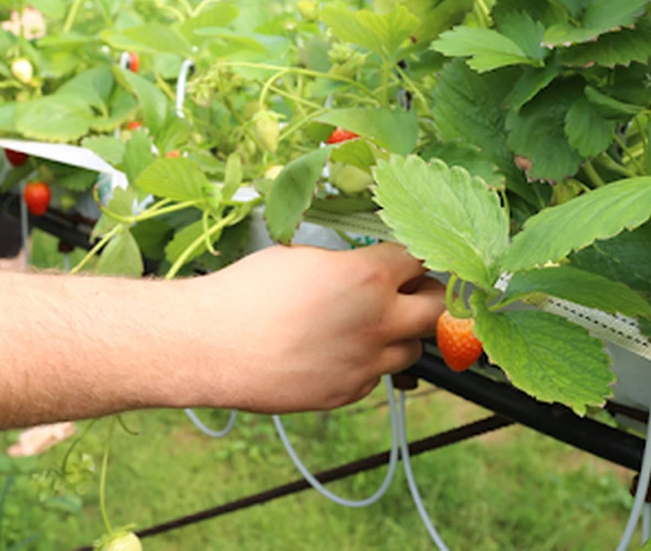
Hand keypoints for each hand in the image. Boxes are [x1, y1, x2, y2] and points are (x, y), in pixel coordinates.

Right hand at [186, 243, 444, 413]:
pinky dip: (366, 363)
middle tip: (409, 292)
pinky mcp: (347, 392)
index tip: (406, 260)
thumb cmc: (248, 292)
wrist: (212, 346)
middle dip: (429, 296)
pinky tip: (335, 352)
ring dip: (399, 334)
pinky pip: (375, 376)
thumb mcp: (302, 258)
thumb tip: (366, 270)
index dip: (412, 258)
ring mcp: (366, 362)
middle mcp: (379, 321)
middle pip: (438, 309)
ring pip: (412, 350)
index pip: (419, 260)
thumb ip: (348, 264)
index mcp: (369, 276)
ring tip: (366, 325)